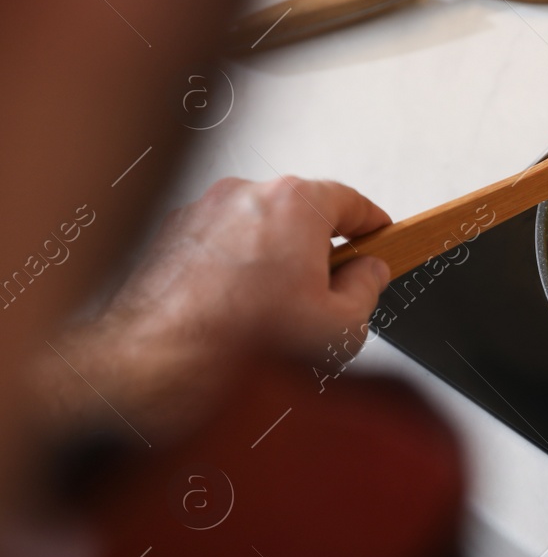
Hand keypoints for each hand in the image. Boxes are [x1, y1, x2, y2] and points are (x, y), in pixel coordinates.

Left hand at [43, 177, 390, 438]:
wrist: (158, 362)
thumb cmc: (242, 342)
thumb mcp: (342, 326)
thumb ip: (368, 287)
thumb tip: (368, 272)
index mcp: (294, 202)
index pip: (351, 200)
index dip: (373, 224)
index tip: (379, 237)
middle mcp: (244, 194)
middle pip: (301, 212)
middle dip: (319, 247)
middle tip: (330, 291)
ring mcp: (201, 212)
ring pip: (257, 228)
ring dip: (274, 259)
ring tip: (276, 312)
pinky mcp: (170, 236)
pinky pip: (220, 245)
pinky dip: (235, 269)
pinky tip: (238, 312)